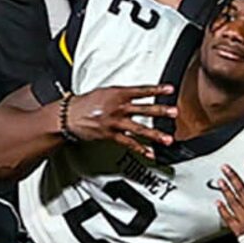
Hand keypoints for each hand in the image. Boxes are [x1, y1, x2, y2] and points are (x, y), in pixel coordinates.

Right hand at [63, 84, 178, 151]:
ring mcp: (116, 122)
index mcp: (118, 94)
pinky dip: (140, 148)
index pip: (141, 90)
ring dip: (155, 134)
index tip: (170, 89)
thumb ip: (121, 94)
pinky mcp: (111, 135)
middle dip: (161, 111)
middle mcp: (119, 107)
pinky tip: (150, 153)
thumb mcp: (104, 92)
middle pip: (144, 109)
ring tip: (167, 139)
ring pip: (139, 128)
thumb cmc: (84, 103)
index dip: (157, 89)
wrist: (68, 116)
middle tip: (174, 113)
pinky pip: (128, 143)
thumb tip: (133, 95)